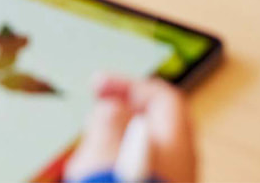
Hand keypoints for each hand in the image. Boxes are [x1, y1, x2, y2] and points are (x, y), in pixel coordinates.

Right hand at [63, 76, 197, 182]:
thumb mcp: (106, 142)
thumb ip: (109, 116)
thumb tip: (112, 110)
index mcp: (176, 142)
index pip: (161, 98)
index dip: (128, 86)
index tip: (97, 87)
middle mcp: (179, 166)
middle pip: (147, 130)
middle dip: (111, 126)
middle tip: (88, 130)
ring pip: (132, 158)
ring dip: (103, 155)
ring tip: (81, 167)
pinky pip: (126, 177)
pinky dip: (107, 174)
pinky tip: (85, 179)